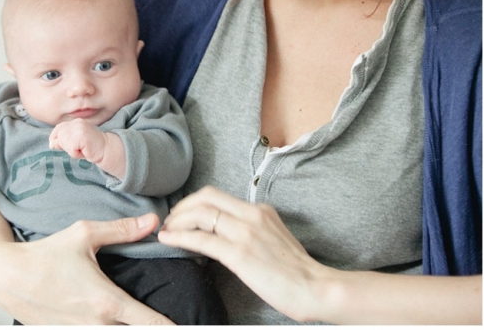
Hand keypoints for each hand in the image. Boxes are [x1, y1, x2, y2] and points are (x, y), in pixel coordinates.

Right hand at [0, 186, 173, 323]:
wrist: (6, 274)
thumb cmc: (45, 254)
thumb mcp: (84, 235)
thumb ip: (121, 231)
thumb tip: (152, 221)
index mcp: (107, 302)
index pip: (151, 325)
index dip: (172, 329)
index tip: (187, 328)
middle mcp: (96, 325)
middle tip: (165, 325)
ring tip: (138, 322)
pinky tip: (109, 323)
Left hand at [49, 119, 105, 160]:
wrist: (105, 149)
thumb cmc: (90, 147)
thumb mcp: (74, 143)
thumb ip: (63, 141)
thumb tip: (51, 144)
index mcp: (75, 122)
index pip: (58, 128)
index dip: (54, 137)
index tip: (53, 145)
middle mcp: (76, 123)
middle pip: (59, 137)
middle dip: (65, 146)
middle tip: (77, 149)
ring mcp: (80, 129)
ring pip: (64, 143)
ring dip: (71, 151)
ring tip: (81, 150)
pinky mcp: (82, 136)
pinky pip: (70, 148)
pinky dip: (75, 154)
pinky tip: (83, 152)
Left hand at [158, 185, 327, 321]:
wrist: (317, 288)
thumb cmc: (296, 270)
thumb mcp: (273, 236)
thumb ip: (251, 228)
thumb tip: (226, 230)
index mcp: (259, 210)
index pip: (215, 195)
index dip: (192, 201)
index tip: (181, 213)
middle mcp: (251, 215)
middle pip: (204, 198)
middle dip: (181, 207)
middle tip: (169, 221)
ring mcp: (245, 233)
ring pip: (200, 214)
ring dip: (177, 221)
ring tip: (167, 231)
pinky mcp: (239, 254)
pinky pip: (201, 240)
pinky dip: (179, 238)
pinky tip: (169, 240)